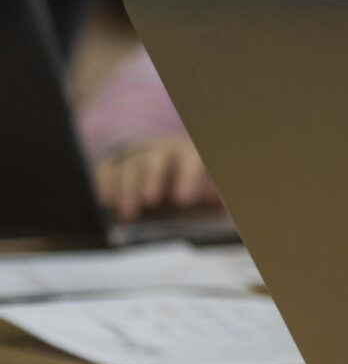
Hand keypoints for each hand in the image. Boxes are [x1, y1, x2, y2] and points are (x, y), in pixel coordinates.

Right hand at [92, 133, 220, 221]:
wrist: (166, 164)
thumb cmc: (196, 182)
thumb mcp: (213, 187)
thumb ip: (221, 196)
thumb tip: (226, 207)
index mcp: (191, 152)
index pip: (191, 158)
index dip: (188, 176)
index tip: (184, 200)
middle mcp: (162, 150)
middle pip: (155, 159)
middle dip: (153, 178)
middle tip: (151, 201)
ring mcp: (135, 155)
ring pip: (129, 167)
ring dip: (127, 190)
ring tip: (129, 214)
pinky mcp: (112, 164)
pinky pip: (105, 170)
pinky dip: (104, 184)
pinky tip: (105, 201)